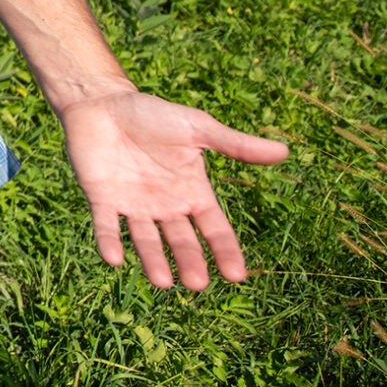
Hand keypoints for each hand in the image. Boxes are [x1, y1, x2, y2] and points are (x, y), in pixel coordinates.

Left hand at [58, 88, 288, 290]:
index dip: (224, 251)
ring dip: (153, 261)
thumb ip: (235, 144)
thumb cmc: (152, 114)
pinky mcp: (102, 199)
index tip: (236, 276)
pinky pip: (106, 225)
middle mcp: (165, 206)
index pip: (214, 228)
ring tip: (163, 282)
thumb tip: (284, 151)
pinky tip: (114, 259)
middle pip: (181, 241)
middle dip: (189, 261)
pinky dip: (110, 242)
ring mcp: (133, 205)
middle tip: (197, 283)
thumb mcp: (198, 128)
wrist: (104, 103)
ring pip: (146, 240)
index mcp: (192, 192)